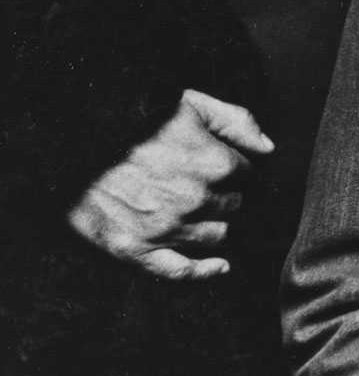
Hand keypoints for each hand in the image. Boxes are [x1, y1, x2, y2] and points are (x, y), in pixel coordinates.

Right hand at [66, 89, 274, 280]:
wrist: (73, 143)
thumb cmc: (134, 120)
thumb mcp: (191, 103)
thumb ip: (236, 121)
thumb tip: (268, 148)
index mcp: (214, 164)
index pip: (246, 173)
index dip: (233, 165)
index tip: (217, 159)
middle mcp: (195, 200)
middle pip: (233, 204)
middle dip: (225, 193)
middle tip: (202, 182)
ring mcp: (166, 228)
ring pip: (217, 235)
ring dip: (214, 223)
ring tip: (199, 209)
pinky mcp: (135, 248)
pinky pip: (180, 271)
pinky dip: (203, 271)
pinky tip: (220, 267)